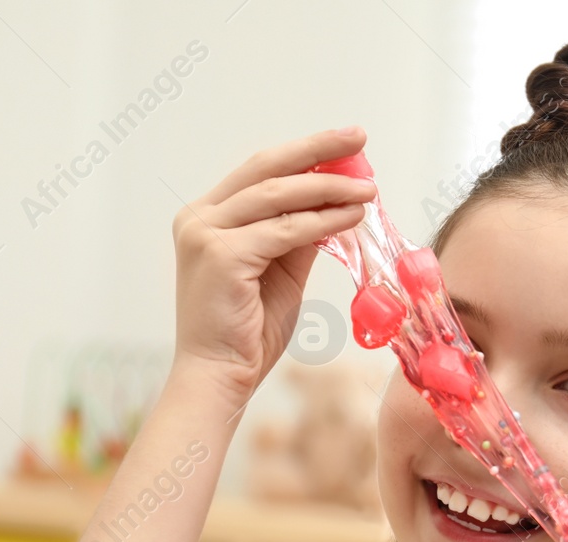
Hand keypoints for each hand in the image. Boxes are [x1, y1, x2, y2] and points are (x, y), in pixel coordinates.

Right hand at [170, 126, 377, 399]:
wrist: (219, 377)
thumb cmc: (248, 333)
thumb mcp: (280, 273)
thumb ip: (299, 236)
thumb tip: (335, 204)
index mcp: (207, 217)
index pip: (260, 171)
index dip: (305, 154)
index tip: (345, 143)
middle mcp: (199, 218)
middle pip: (266, 168)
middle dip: (317, 150)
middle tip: (358, 136)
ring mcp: (206, 234)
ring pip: (278, 197)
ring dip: (329, 188)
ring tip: (368, 188)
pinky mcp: (223, 256)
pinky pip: (285, 231)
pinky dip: (322, 221)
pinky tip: (352, 217)